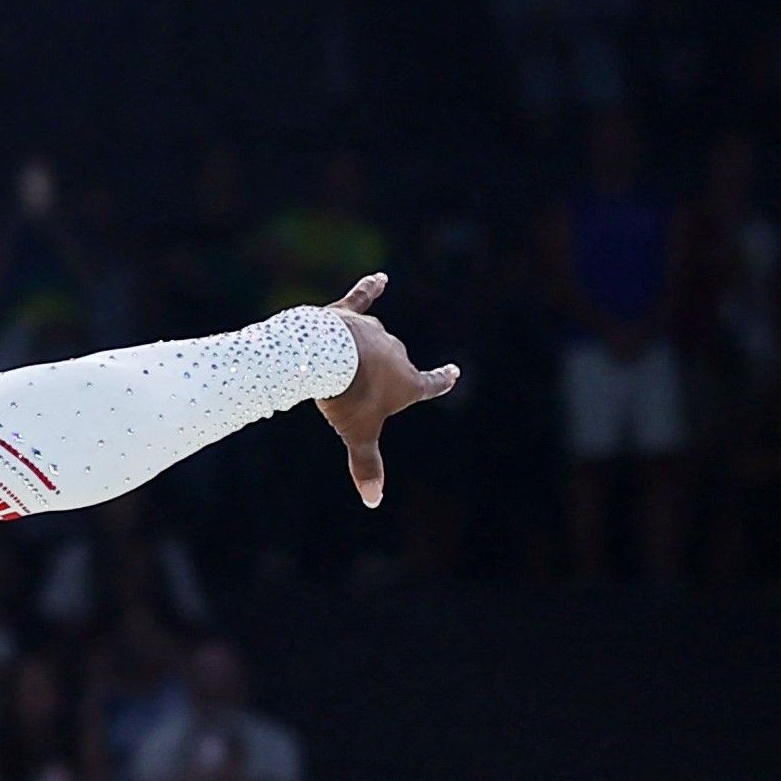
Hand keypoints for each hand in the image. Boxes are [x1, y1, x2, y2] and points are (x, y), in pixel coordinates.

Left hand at [318, 272, 459, 509]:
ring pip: (371, 342)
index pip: (430, 384)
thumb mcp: (358, 435)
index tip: (453, 372)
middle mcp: (397, 353)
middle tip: (350, 394)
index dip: (441, 381)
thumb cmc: (348, 398)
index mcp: (407, 382)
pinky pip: (362, 299)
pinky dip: (370, 289)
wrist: (327, 357)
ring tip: (334, 370)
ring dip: (356, 355)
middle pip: (390, 367)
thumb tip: (373, 502)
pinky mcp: (350, 314)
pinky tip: (379, 279)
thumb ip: (366, 466)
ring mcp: (375, 331)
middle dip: (373, 379)